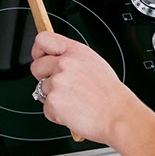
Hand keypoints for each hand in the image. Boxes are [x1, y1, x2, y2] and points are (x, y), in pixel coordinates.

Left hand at [30, 32, 148, 144]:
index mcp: (76, 51)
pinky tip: (73, 112)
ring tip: (75, 102)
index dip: (38, 50)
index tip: (40, 57)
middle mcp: (64, 64)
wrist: (118, 116)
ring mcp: (57, 83)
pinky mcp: (52, 102)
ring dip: (53, 98)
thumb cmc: (111, 95)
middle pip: (36, 66)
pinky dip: (56, 114)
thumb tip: (57, 61)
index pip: (43, 39)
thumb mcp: (96, 64)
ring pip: (41, 90)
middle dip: (43, 78)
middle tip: (60, 87)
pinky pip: (46, 108)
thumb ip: (73, 59)